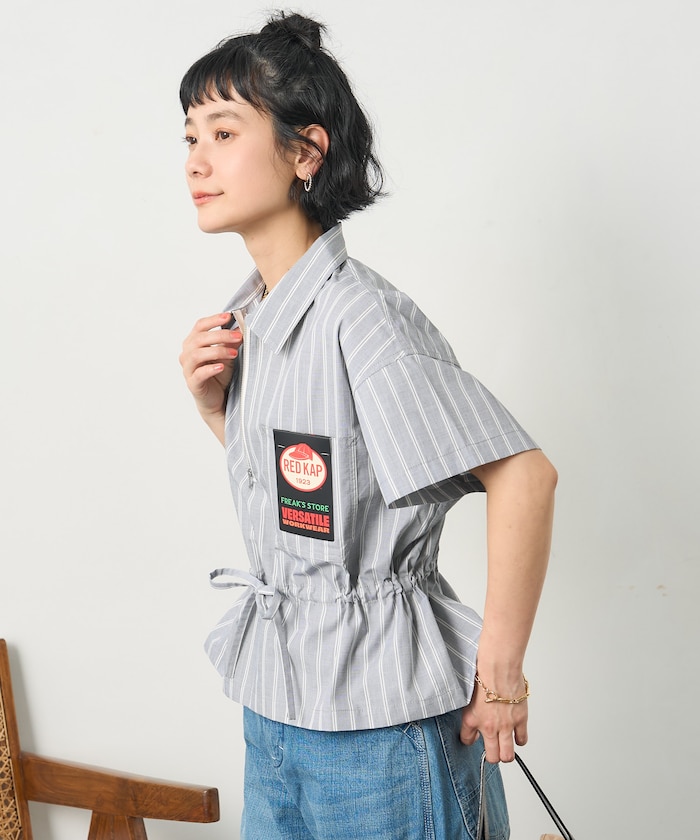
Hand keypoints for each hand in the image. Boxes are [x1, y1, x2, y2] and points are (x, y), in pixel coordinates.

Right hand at [179, 312, 242, 438]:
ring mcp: (188, 369)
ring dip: (217, 351)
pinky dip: (210, 368)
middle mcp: (187, 354)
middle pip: (199, 338)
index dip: (213, 320)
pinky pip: (198, 374)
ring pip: (197, 354)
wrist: (216, 398)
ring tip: (233, 353)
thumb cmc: (219, 374)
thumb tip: (240, 328)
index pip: (200, 326)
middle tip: (238, 336)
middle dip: (220, 335)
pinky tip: (221, 366)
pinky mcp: (193, 383)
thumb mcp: (228, 355)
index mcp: (193, 343)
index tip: (228, 316)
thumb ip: (231, 342)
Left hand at [460, 676, 528, 763]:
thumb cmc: (484, 675)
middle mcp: (489, 727)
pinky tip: (516, 734)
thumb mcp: (467, 695)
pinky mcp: (520, 720)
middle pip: (492, 757)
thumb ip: (469, 710)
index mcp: (471, 720)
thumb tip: (474, 718)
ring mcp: (506, 726)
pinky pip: (522, 740)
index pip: (466, 740)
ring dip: (506, 753)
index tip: (474, 737)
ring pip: (508, 755)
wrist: (499, 668)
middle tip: (494, 749)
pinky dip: (520, 739)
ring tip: (505, 747)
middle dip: (493, 756)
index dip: (470, 740)